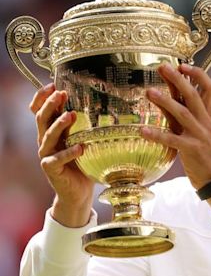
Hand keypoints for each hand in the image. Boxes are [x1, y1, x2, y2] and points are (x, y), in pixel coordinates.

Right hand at [30, 84, 94, 226]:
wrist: (78, 191)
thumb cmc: (84, 163)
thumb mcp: (84, 140)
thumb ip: (86, 125)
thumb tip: (105, 104)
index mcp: (52, 131)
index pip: (39, 111)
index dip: (42, 97)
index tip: (52, 84)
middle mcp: (46, 141)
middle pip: (41, 119)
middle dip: (50, 105)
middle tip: (61, 93)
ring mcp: (47, 155)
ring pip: (47, 136)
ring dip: (59, 125)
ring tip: (71, 115)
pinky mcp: (51, 170)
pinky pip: (57, 159)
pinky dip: (69, 153)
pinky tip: (80, 148)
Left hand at [142, 63, 210, 188]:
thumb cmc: (201, 151)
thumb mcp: (193, 128)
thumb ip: (181, 111)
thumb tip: (168, 92)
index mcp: (207, 114)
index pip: (209, 87)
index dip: (197, 74)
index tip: (182, 65)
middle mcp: (205, 121)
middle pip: (194, 95)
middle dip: (179, 79)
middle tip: (163, 67)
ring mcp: (199, 135)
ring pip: (183, 113)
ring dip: (166, 101)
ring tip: (149, 91)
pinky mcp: (191, 149)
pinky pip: (173, 140)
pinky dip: (157, 134)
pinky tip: (143, 130)